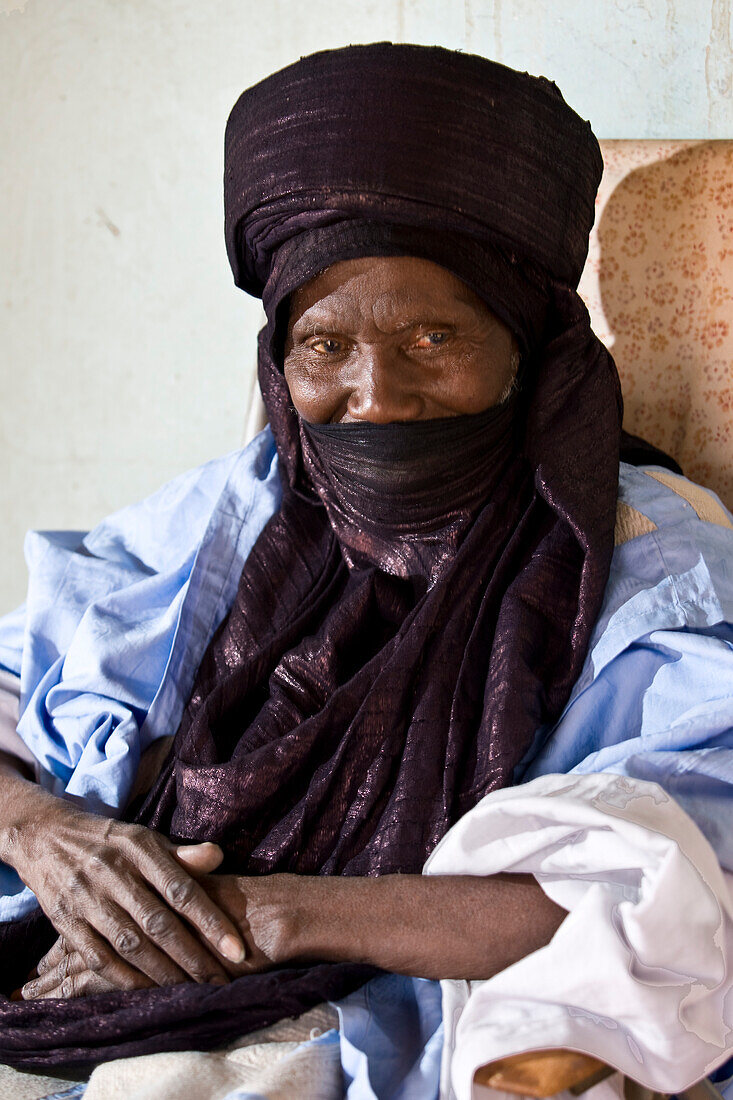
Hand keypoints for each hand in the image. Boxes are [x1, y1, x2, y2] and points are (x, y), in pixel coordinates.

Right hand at [6, 793, 245, 994]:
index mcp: (140, 849)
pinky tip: (148, 991)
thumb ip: (182, 854)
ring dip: (163, 973)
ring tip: (191, 992)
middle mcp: (114, 873)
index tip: (237, 950)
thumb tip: (219, 856)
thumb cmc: (110, 842)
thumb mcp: (145, 838)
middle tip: (220, 983)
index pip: (182, 890)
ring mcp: (87, 897)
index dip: (211, 922)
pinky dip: (125, 978)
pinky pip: (98, 956)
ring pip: (130, 944)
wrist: (46, 836)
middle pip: (159, 923)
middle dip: (193, 957)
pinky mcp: (65, 920)